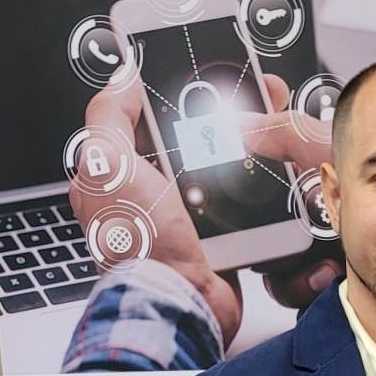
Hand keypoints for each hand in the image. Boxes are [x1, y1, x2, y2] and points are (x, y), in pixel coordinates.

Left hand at [71, 70, 341, 346]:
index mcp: (119, 173)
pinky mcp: (216, 235)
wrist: (182, 303)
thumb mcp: (107, 164)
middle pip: (186, 137)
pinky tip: (268, 167)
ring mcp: (185, 215)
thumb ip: (108, 116)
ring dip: (241, 147)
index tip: (198, 72)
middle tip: (245, 95)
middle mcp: (150, 193)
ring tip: (266, 125)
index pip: (143, 117)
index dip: (170, 92)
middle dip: (215, 116)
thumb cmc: (140, 244)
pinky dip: (253, 185)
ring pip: (217, 165)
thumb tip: (122, 77)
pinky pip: (239, 199)